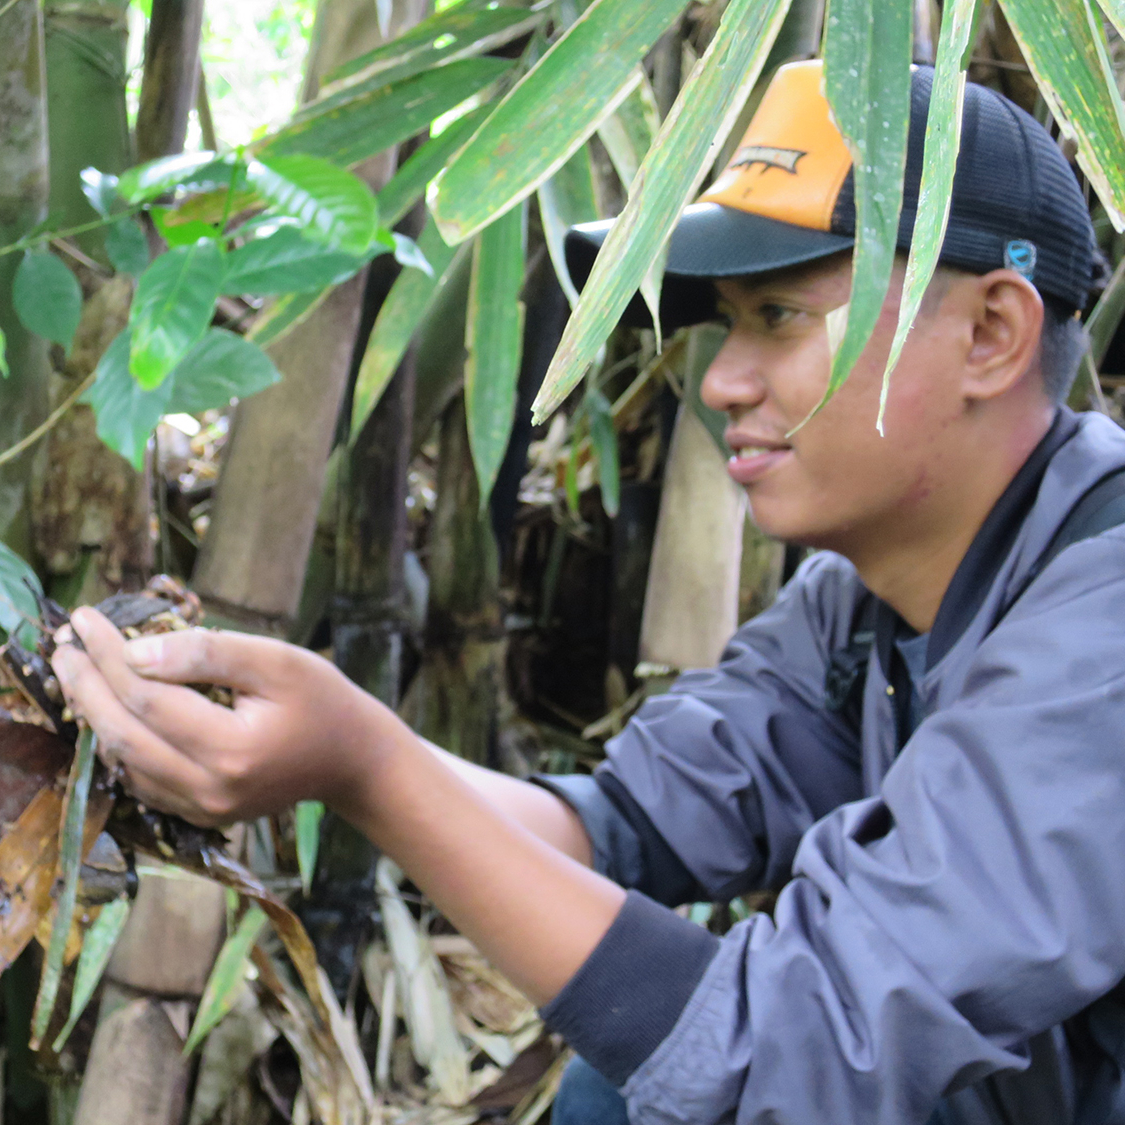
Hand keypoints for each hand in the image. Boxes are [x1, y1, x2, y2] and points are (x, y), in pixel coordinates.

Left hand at [51, 607, 383, 826]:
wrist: (353, 759)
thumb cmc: (322, 699)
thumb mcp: (276, 661)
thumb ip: (208, 653)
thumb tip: (136, 651)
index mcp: (231, 750)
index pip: (147, 698)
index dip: (109, 657)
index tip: (87, 619)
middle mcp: (210, 790)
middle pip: (123, 735)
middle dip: (86, 686)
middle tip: (64, 643)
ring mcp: (203, 810)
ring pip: (125, 762)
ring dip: (95, 714)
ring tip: (77, 670)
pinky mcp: (200, 814)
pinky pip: (141, 780)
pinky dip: (118, 742)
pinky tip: (110, 709)